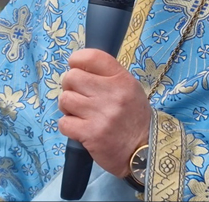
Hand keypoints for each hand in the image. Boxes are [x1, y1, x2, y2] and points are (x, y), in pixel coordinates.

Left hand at [58, 48, 150, 177]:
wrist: (145, 152)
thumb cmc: (133, 118)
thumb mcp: (129, 90)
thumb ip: (107, 77)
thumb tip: (78, 67)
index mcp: (122, 80)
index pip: (92, 57)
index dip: (77, 60)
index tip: (76, 68)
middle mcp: (112, 94)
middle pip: (71, 77)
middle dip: (70, 87)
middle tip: (79, 96)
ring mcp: (101, 115)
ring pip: (65, 99)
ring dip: (68, 107)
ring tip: (80, 114)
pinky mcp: (91, 134)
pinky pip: (64, 122)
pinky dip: (68, 126)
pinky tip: (80, 128)